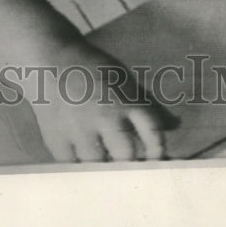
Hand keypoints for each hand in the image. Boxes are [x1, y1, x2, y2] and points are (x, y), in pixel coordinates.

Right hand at [27, 40, 175, 162]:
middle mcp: (104, 114)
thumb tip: (176, 126)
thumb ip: (148, 105)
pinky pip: (74, 167)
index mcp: (126, 98)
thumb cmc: (93, 70)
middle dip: (131, 164)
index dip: (158, 152)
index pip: (153, 133)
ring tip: (103, 158)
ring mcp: (78, 129)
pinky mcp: (56, 140)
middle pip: (126, 156)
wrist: (49, 58)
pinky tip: (81, 154)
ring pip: (99, 165)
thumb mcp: (124, 80)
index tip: (157, 161)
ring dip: (104, 166)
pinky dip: (80, 165)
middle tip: (130, 168)